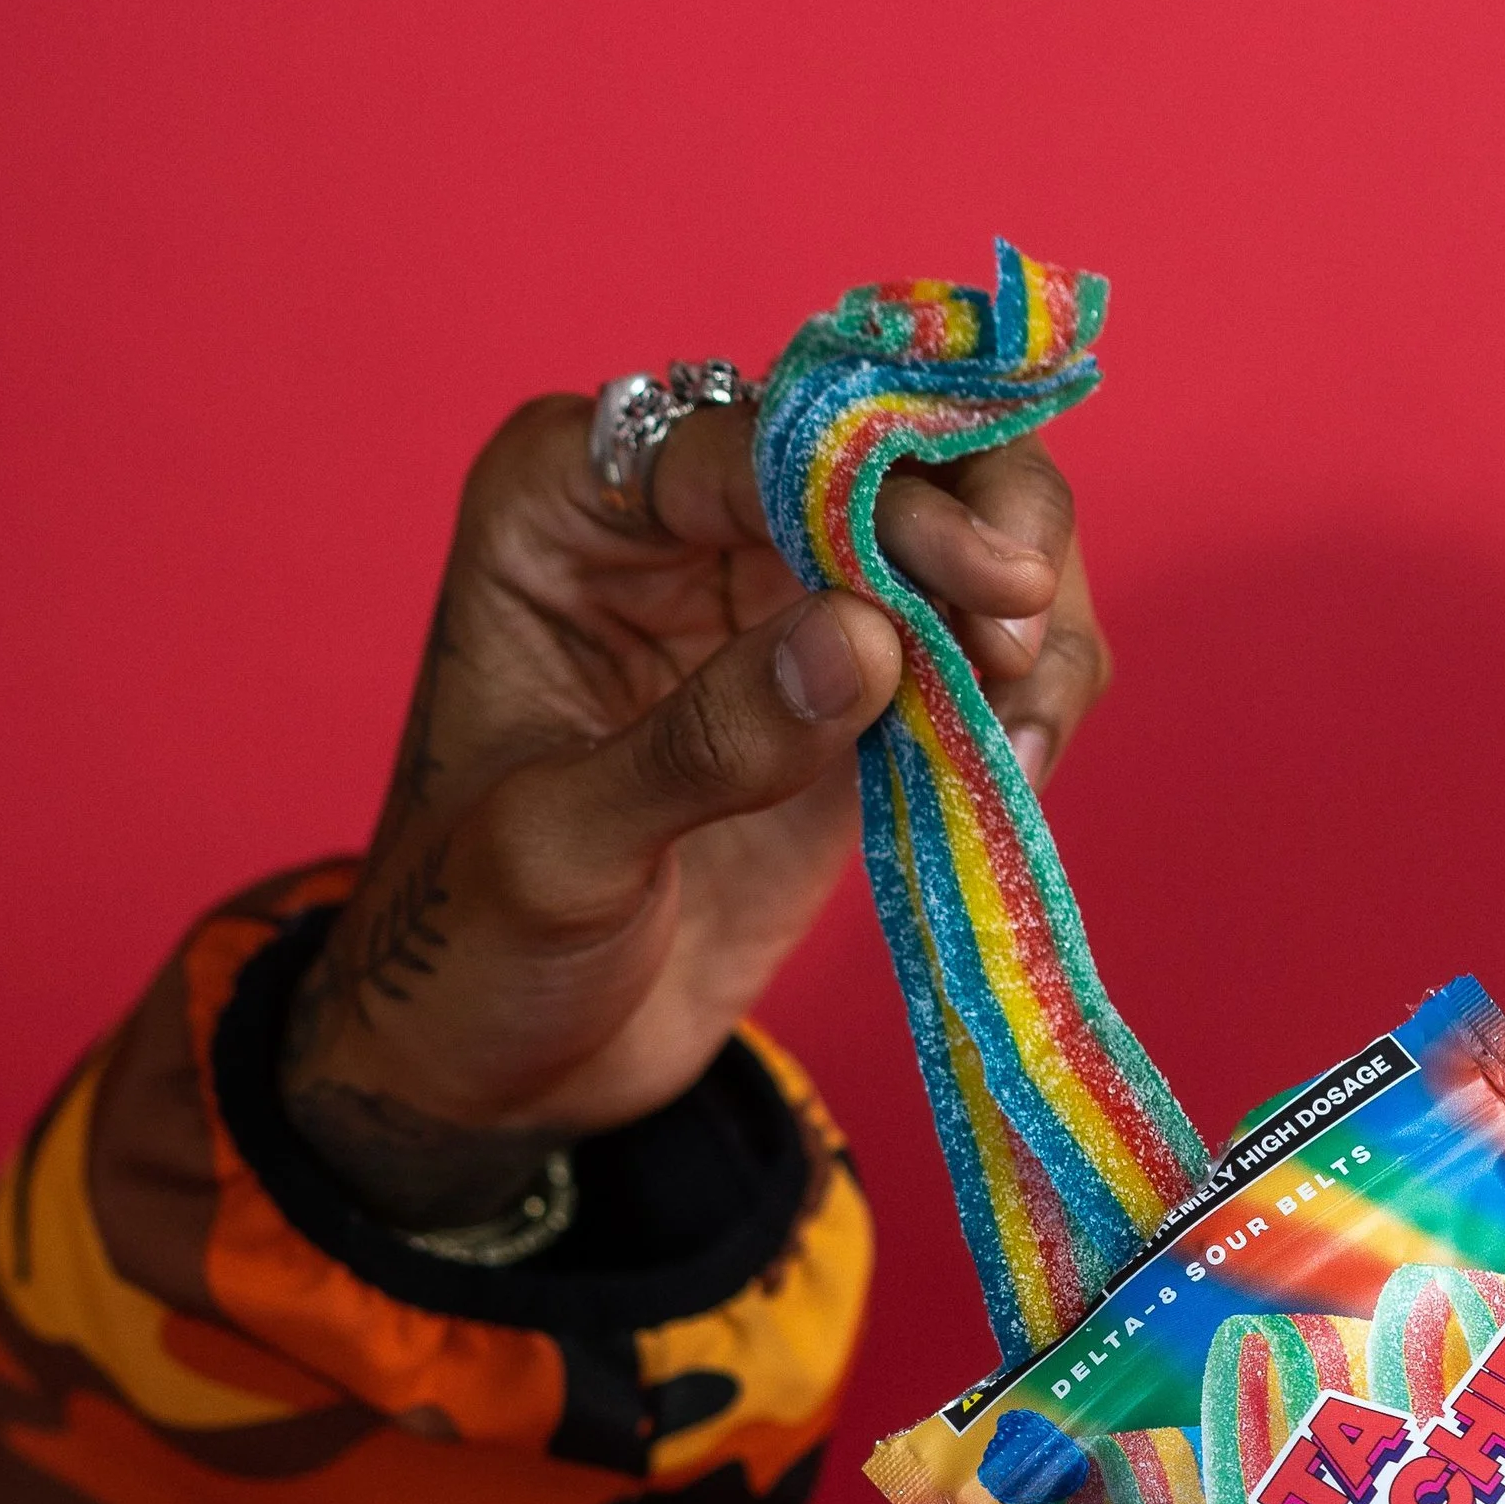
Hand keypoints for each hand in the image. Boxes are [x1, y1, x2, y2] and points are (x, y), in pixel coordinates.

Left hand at [280, 393, 1105, 1225]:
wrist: (500, 1063)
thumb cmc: (472, 943)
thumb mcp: (557, 850)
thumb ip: (703, 743)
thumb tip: (869, 638)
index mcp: (571, 505)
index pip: (757, 440)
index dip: (886, 490)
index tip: (983, 577)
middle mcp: (687, 517)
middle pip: (896, 442)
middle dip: (991, 519)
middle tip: (1024, 633)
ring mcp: (785, 599)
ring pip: (968, 527)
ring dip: (1032, 614)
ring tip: (1020, 740)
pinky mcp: (861, 693)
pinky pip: (982, 645)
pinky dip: (1032, 689)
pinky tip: (1014, 768)